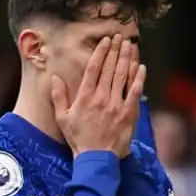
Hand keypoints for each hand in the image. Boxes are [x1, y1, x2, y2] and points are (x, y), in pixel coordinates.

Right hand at [51, 35, 145, 156]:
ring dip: (127, 58)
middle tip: (119, 37)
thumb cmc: (79, 139)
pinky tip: (141, 66)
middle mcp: (102, 98)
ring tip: (129, 45)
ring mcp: (117, 105)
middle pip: (110, 68)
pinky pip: (135, 92)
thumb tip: (54, 77)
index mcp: (85, 97)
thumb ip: (58, 96)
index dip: (100, 52)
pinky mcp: (129, 113)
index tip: (105, 40)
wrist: (96, 159)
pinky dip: (138, 78)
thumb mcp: (63, 118)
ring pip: (123, 76)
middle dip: (115, 50)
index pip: (94, 68)